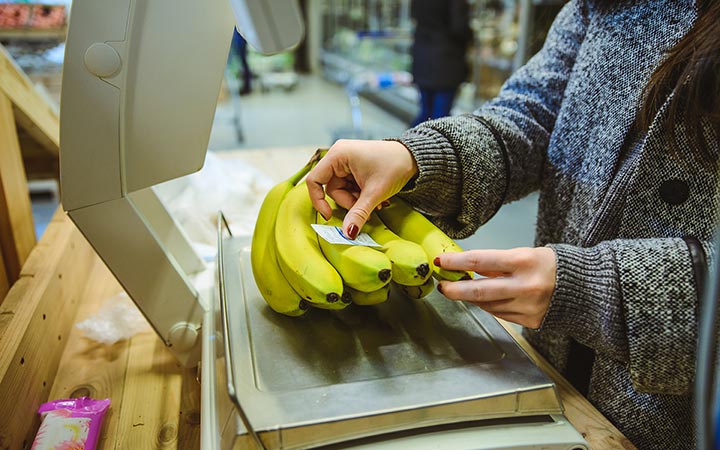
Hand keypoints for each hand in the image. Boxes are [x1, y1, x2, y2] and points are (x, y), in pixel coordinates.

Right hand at [306, 139, 417, 237]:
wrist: (415, 157)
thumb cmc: (395, 165)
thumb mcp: (375, 193)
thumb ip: (358, 213)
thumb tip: (347, 234)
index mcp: (338, 155)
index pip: (315, 180)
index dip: (319, 201)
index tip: (330, 217)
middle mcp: (339, 156)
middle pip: (332, 189)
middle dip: (349, 202)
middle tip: (368, 208)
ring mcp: (346, 162)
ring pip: (342, 191)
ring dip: (357, 201)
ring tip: (376, 202)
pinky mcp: (354, 168)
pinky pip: (350, 187)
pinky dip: (361, 196)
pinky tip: (375, 198)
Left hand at [435, 247, 556, 328]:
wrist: (585, 288)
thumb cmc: (552, 266)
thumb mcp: (525, 254)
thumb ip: (497, 263)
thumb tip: (467, 266)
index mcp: (523, 262)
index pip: (480, 261)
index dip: (456, 262)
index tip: (441, 261)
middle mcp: (525, 286)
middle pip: (478, 291)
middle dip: (455, 290)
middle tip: (443, 287)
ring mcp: (527, 306)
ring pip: (487, 305)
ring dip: (472, 298)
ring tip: (465, 290)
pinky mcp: (530, 321)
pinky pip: (500, 314)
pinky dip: (490, 306)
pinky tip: (489, 299)